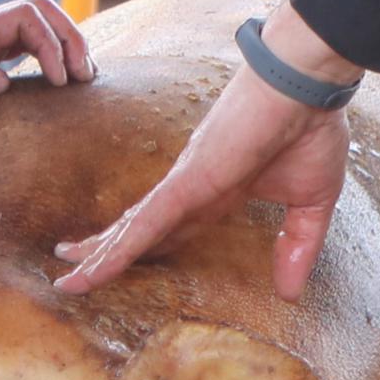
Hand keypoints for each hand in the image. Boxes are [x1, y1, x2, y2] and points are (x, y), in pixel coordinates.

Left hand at [0, 0, 93, 132]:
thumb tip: (1, 81)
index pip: (25, 16)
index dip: (51, 43)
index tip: (57, 82)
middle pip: (40, 12)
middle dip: (70, 38)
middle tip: (85, 78)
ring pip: (36, 26)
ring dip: (64, 45)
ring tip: (81, 80)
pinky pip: (24, 46)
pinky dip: (48, 57)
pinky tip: (57, 83)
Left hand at [53, 5, 361, 298]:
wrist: (306, 86)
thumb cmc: (310, 129)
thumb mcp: (312, 203)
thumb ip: (298, 246)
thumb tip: (290, 294)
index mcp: (221, 192)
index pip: (175, 229)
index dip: (149, 249)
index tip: (126, 262)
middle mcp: (195, 188)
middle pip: (142, 230)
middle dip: (108, 251)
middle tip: (73, 271)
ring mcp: (187, 184)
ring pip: (135, 229)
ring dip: (102, 255)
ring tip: (68, 280)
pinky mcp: (188, 181)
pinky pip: (148, 221)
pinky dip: (122, 246)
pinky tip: (97, 266)